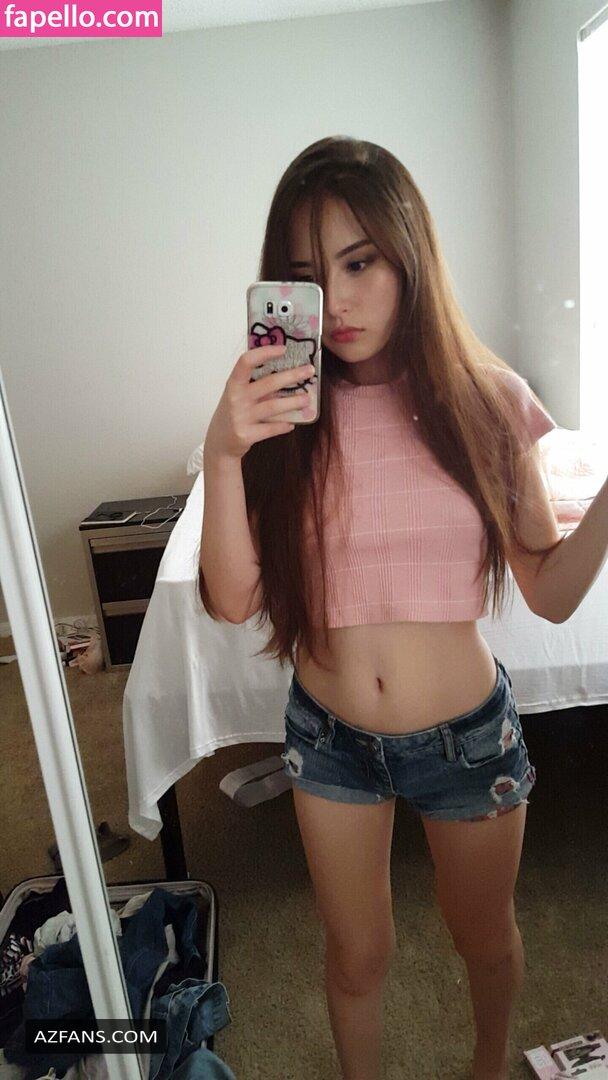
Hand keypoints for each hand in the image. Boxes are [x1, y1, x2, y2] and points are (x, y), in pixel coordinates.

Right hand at [204, 345, 314, 459]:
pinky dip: (284, 425)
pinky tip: (292, 423)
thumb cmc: (232, 414)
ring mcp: (241, 418)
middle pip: (268, 383)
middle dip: (292, 375)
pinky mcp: (246, 435)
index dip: (265, 353)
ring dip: (293, 402)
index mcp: (233, 384)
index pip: (246, 362)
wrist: (218, 443)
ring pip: (273, 406)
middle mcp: (236, 399)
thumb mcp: (237, 396)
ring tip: (307, 399)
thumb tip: (286, 372)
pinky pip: (271, 429)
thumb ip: (254, 385)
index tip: (283, 349)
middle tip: (309, 371)